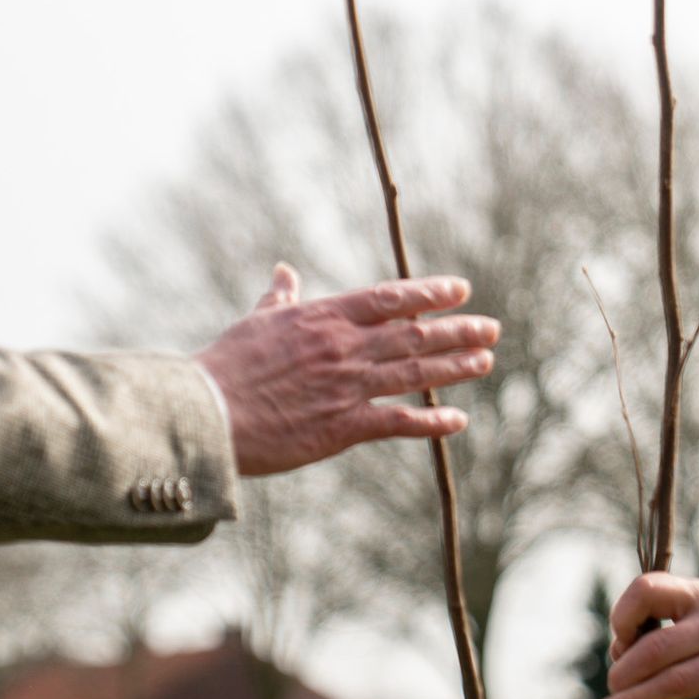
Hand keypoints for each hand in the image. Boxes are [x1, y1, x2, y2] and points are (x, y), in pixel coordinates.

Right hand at [196, 263, 499, 475]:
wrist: (208, 415)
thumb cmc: (226, 367)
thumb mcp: (256, 322)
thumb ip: (280, 298)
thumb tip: (285, 272)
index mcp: (324, 318)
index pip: (389, 298)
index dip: (429, 294)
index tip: (460, 290)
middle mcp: (344, 348)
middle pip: (414, 333)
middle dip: (457, 330)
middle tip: (491, 328)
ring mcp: (347, 386)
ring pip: (415, 372)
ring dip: (455, 366)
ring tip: (486, 360)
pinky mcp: (343, 426)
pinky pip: (398, 421)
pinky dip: (431, 422)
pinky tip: (457, 420)